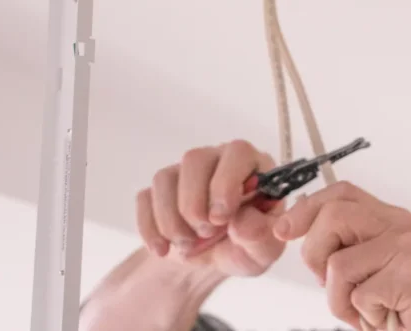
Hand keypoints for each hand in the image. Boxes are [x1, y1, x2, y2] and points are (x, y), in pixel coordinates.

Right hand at [136, 140, 285, 277]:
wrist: (219, 257)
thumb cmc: (248, 244)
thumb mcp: (264, 249)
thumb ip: (261, 237)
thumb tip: (241, 224)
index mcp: (250, 164)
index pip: (237, 152)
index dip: (225, 183)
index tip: (220, 218)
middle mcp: (216, 158)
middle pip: (194, 160)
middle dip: (194, 204)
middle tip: (205, 233)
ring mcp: (185, 171)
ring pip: (164, 178)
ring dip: (171, 219)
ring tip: (187, 244)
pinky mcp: (161, 189)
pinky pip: (145, 197)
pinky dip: (150, 228)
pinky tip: (163, 249)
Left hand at [273, 181, 410, 330]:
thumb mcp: (374, 273)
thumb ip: (348, 247)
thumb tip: (298, 225)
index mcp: (393, 220)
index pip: (341, 193)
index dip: (307, 207)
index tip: (283, 230)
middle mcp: (403, 225)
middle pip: (332, 215)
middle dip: (315, 255)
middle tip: (331, 287)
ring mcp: (410, 248)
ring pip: (338, 262)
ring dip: (339, 298)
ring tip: (366, 311)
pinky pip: (359, 295)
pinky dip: (365, 317)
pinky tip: (390, 318)